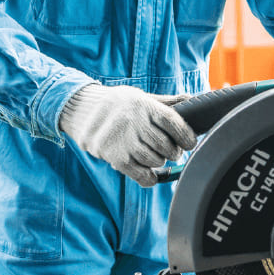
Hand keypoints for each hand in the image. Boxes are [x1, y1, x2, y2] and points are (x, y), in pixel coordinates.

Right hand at [58, 84, 196, 186]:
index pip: (172, 122)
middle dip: (174, 152)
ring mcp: (124, 141)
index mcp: (144, 106)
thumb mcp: (140, 97)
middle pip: (166, 145)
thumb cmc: (117, 104)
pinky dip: (149, 177)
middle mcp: (135, 123)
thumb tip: (189, 98)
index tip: (190, 143)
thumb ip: (164, 102)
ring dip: (159, 162)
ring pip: (155, 160)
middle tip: (174, 152)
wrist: (83, 111)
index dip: (186, 135)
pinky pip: (140, 174)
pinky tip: (150, 173)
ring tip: (156, 157)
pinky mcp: (115, 157)